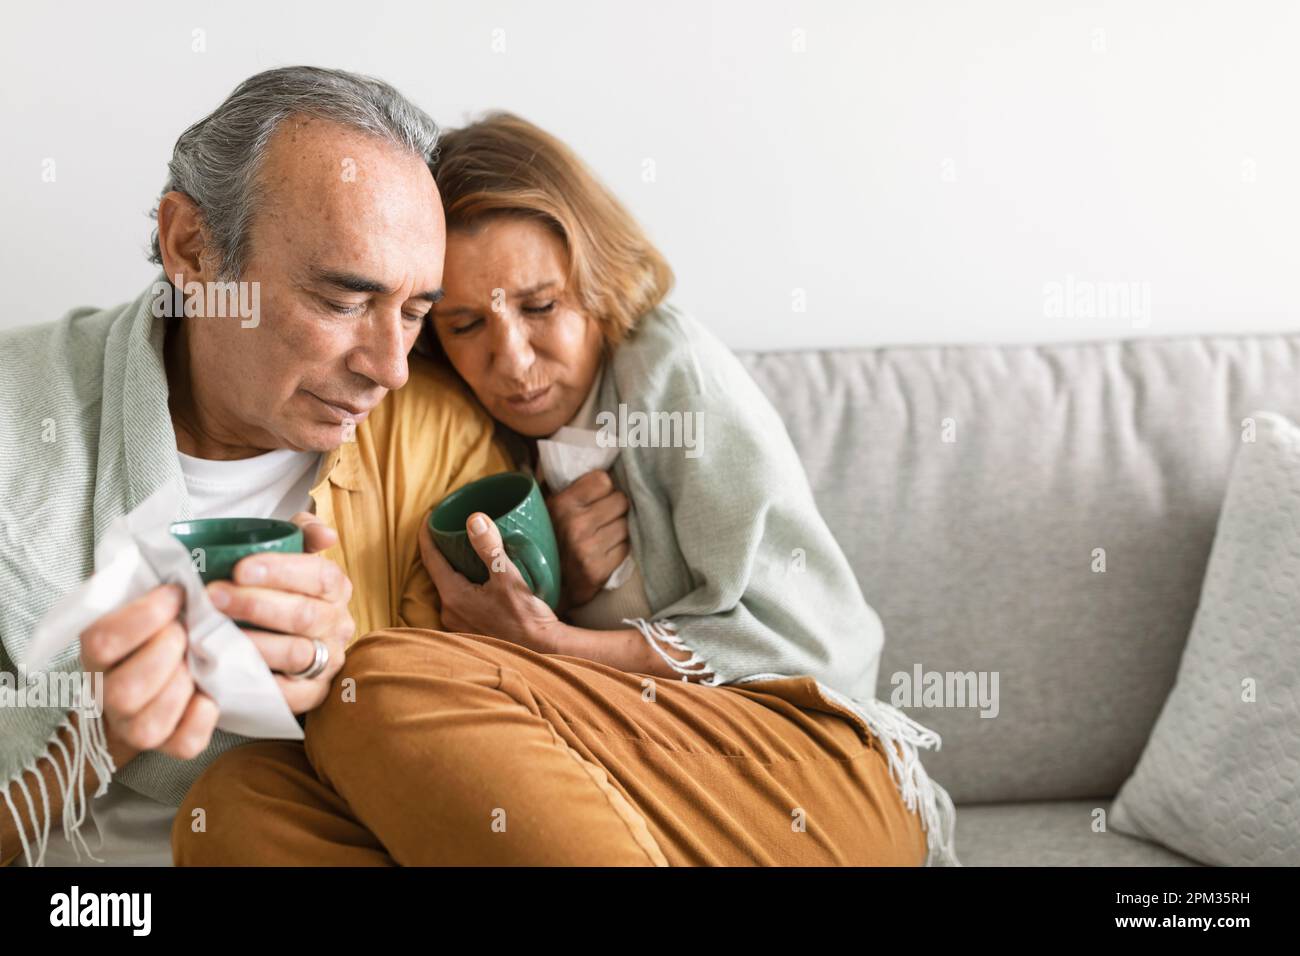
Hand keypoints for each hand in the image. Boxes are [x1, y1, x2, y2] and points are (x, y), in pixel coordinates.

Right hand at [80, 583, 218, 767]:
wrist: (152, 685)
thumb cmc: (153, 633)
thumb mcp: (140, 605)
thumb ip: (146, 585)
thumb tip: (175, 558)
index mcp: (95, 654)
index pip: (101, 640)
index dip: (144, 616)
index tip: (176, 593)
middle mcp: (106, 695)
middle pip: (124, 689)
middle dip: (166, 653)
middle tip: (186, 632)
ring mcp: (134, 726)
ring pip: (149, 723)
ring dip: (183, 685)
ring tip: (196, 662)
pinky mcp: (168, 745)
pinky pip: (184, 743)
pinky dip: (203, 717)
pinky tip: (208, 693)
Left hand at [205, 512, 352, 714]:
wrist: (278, 637)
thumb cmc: (276, 590)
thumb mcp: (289, 554)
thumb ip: (302, 533)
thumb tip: (326, 535)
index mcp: (336, 588)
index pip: (320, 576)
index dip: (282, 570)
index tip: (239, 568)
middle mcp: (338, 624)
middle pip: (305, 615)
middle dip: (256, 604)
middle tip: (214, 596)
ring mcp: (328, 661)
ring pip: (298, 653)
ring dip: (254, 642)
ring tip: (216, 632)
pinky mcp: (313, 693)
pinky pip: (292, 693)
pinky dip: (261, 680)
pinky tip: (230, 666)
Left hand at [418, 510, 560, 652]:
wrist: (541, 649)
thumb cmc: (526, 617)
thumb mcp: (508, 578)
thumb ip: (489, 548)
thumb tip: (474, 520)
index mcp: (453, 596)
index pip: (430, 558)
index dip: (427, 534)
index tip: (431, 514)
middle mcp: (449, 611)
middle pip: (438, 572)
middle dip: (442, 549)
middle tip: (450, 527)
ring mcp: (458, 623)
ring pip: (450, 585)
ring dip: (455, 567)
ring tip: (466, 548)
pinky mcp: (470, 628)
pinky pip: (460, 598)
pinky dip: (465, 582)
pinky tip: (479, 576)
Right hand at [545, 470, 629, 610]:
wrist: (533, 589)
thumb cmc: (541, 540)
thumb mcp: (542, 508)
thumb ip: (560, 484)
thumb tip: (589, 456)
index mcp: (560, 505)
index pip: (604, 480)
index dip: (603, 489)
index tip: (596, 497)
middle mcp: (575, 526)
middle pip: (621, 501)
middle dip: (614, 508)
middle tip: (602, 518)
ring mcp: (588, 550)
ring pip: (626, 525)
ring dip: (618, 529)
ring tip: (602, 536)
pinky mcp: (598, 572)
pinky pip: (626, 548)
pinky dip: (619, 549)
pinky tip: (604, 552)